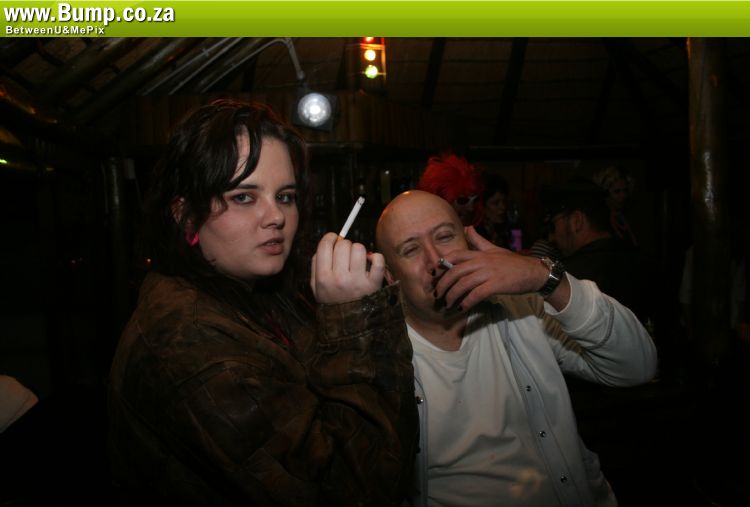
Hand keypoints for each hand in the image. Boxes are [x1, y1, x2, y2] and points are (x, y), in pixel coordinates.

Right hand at [310, 232, 385, 303]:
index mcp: (323, 277)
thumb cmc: (332, 300)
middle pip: (343, 245)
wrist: (348, 323)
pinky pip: (378, 260)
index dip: (330, 237)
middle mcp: (340, 278)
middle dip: (344, 245)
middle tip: (345, 254)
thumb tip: (328, 242)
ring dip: (359, 251)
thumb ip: (316, 264)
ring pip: (359, 248)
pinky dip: (376, 257)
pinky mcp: (373, 284)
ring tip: (357, 260)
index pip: (325, 245)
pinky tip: (371, 261)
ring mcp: (357, 281)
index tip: (334, 239)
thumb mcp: (316, 286)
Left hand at [434, 226, 549, 310]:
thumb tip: (467, 227)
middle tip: (437, 294)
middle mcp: (482, 261)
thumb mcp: (494, 249)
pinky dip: (467, 302)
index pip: (455, 256)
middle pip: (455, 272)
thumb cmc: (513, 263)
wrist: (533, 272)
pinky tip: (463, 307)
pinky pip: (476, 294)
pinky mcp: (496, 285)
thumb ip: (478, 241)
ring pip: (463, 284)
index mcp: (480, 254)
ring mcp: (489, 273)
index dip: (442, 264)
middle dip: (443, 284)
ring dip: (452, 296)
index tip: (434, 274)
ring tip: (448, 304)